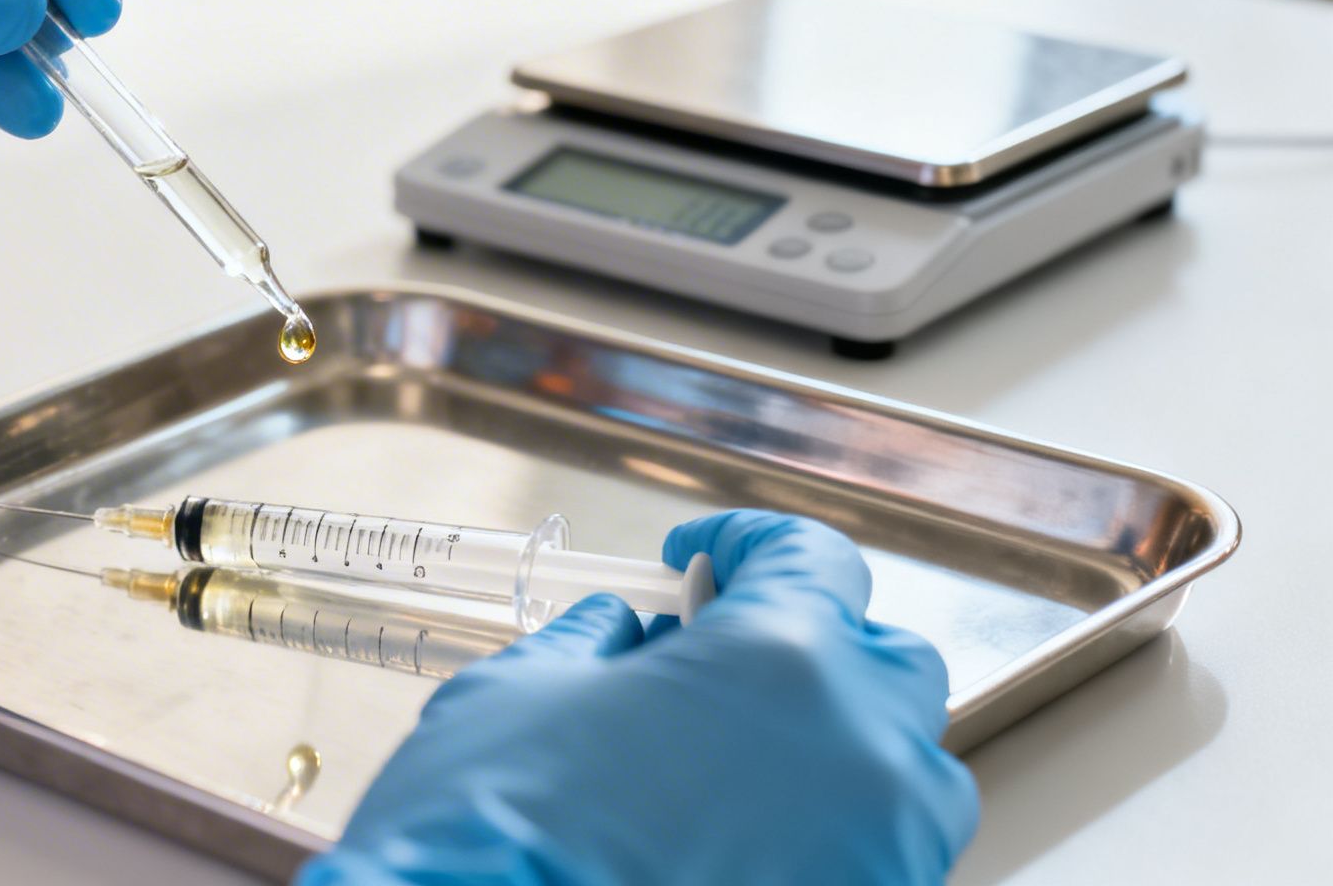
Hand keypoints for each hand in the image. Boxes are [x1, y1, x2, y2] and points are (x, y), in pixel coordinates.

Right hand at [299, 510, 977, 885]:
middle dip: (814, 646)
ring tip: (736, 765)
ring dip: (832, 750)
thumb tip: (623, 638)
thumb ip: (594, 644)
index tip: (701, 559)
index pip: (811, 558)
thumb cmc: (500, 834)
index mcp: (785, 662)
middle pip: (883, 664)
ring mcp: (879, 856)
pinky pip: (871, 857)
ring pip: (898, 776)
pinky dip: (823, 834)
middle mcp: (862, 755)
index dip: (746, 545)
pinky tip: (733, 839)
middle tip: (723, 660)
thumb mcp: (526, 695)